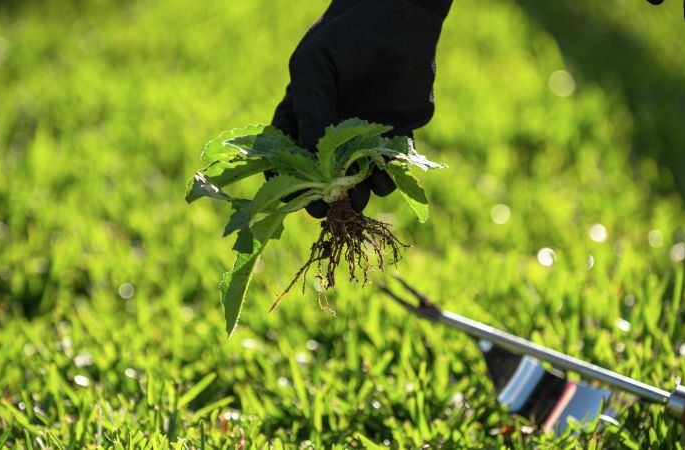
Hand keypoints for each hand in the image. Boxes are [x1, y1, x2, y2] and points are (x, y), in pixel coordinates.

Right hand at [271, 0, 451, 217]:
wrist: (398, 16)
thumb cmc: (345, 37)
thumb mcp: (315, 67)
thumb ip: (312, 111)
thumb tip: (314, 161)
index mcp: (303, 115)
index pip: (288, 156)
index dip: (286, 180)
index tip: (290, 197)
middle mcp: (332, 131)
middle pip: (323, 175)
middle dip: (323, 194)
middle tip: (325, 209)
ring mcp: (364, 135)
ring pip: (358, 175)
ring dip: (357, 192)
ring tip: (358, 200)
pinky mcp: (397, 133)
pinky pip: (392, 163)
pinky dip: (389, 177)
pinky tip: (385, 180)